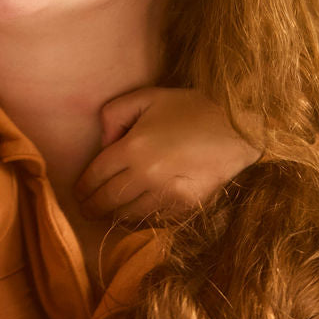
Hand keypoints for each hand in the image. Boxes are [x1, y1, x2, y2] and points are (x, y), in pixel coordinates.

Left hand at [75, 87, 259, 221]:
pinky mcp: (186, 206)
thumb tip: (103, 143)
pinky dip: (140, 221)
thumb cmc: (193, 108)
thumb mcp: (148, 97)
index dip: (81, 190)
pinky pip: (153, 221)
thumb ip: (115, 114)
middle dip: (91, 208)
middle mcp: (145, 175)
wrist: (241, 126)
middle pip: (106, 202)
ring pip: (127, 216)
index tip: (78, 194)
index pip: (94, 177)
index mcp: (132, 148)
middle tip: (86, 211)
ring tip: (108, 215)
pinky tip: (135, 218)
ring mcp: (166, 194)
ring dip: (113, 217)